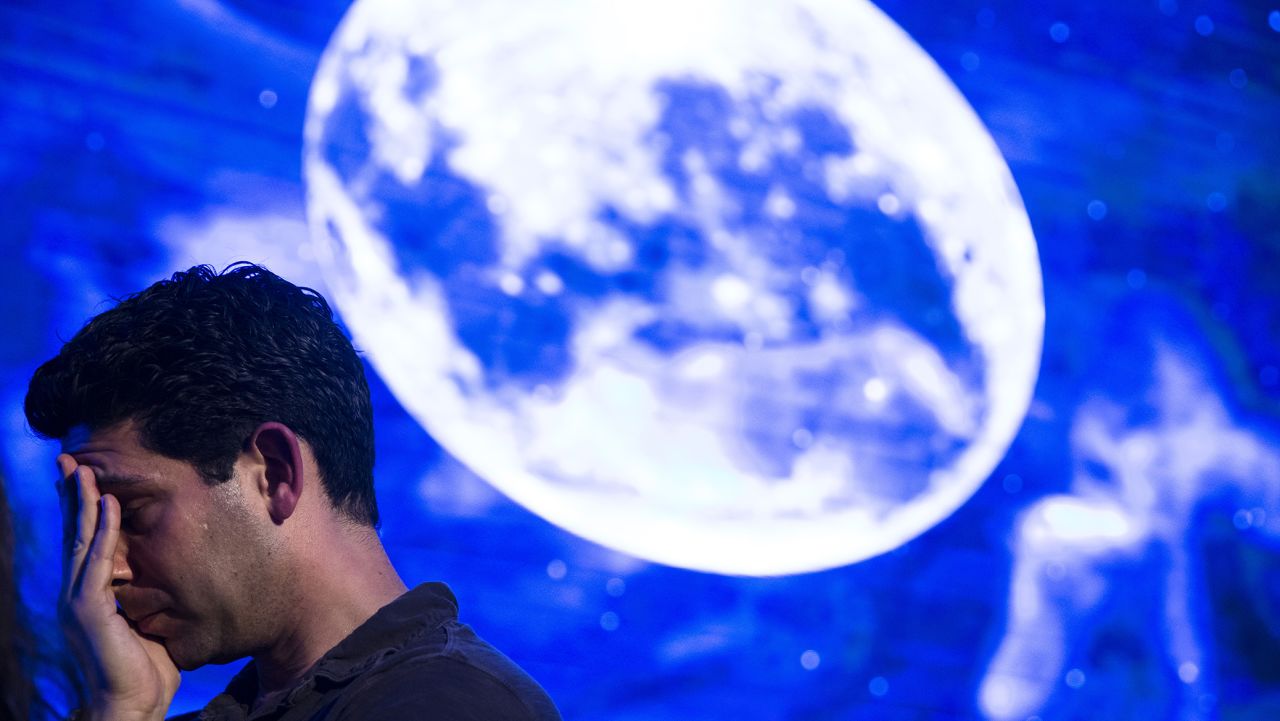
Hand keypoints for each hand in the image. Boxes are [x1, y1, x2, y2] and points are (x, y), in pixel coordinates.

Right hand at [58, 454, 179, 720]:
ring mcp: (78, 599)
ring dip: (84, 503)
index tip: (85, 479)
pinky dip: (104, 530)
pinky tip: (108, 505)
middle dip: (73, 496)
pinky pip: (98, 560)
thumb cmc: (145, 669)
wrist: (131, 704)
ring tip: (86, 471)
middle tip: (70, 461)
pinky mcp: (87, 608)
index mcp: (90, 595)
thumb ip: (146, 595)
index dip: (82, 511)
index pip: (84, 543)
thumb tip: (163, 574)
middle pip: (74, 534)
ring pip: (81, 540)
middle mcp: (77, 593)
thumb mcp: (148, 621)